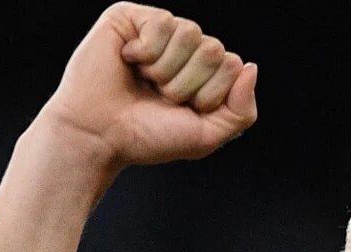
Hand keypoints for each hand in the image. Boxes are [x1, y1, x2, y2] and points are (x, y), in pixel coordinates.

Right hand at [36, 2, 257, 170]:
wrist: (100, 136)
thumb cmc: (147, 136)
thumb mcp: (207, 136)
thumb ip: (242, 111)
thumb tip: (250, 67)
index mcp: (204, 73)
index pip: (232, 66)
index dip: (209, 95)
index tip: (181, 110)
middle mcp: (185, 49)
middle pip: (214, 50)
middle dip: (187, 84)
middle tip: (159, 96)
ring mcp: (159, 32)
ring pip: (191, 33)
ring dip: (166, 69)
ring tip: (144, 80)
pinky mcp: (131, 17)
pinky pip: (163, 22)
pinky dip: (146, 51)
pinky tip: (128, 60)